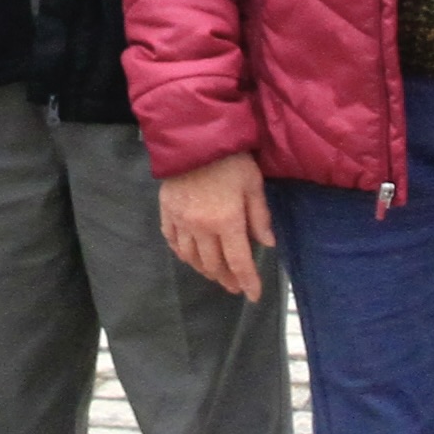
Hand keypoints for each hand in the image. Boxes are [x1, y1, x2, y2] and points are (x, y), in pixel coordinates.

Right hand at [160, 150, 275, 302]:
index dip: (248, 282)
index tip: (253, 296)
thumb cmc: (230, 159)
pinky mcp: (167, 211)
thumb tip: (267, 244)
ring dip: (205, 270)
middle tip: (235, 286)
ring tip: (215, 274)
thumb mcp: (254, 185)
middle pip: (213, 264)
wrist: (193, 136)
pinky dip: (182, 253)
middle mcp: (201, 228)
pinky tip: (189, 256)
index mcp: (227, 222)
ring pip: (191, 257)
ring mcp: (181, 221)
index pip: (239, 262)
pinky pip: (172, 241)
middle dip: (226, 279)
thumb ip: (260, 217)